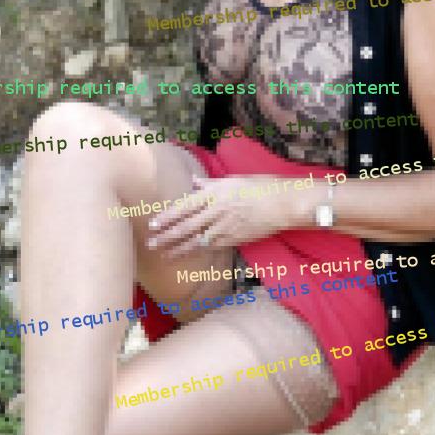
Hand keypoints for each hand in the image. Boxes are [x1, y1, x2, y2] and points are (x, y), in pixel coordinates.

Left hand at [146, 175, 295, 255]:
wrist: (284, 204)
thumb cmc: (261, 187)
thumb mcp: (234, 180)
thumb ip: (211, 184)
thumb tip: (194, 183)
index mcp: (216, 192)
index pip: (185, 206)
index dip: (168, 216)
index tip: (153, 223)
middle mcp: (217, 210)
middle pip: (186, 225)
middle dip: (167, 235)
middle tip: (150, 243)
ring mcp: (226, 226)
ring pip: (196, 240)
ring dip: (178, 248)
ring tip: (163, 254)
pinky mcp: (234, 238)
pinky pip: (212, 246)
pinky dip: (197, 251)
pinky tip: (187, 255)